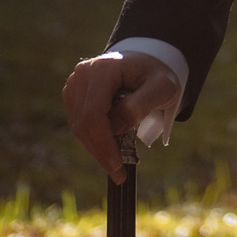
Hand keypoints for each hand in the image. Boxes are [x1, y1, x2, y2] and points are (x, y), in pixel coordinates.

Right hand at [63, 48, 178, 183]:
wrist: (145, 63)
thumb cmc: (156, 76)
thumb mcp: (162, 88)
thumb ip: (141, 105)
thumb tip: (116, 127)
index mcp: (104, 69)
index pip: (94, 114)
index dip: (104, 144)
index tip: (117, 168)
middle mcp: (83, 73)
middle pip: (83, 123)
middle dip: (100, 152)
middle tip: (119, 173)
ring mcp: (75, 83)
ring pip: (78, 126)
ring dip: (97, 147)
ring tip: (118, 158)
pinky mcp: (73, 93)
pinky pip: (78, 123)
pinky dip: (94, 138)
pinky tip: (111, 143)